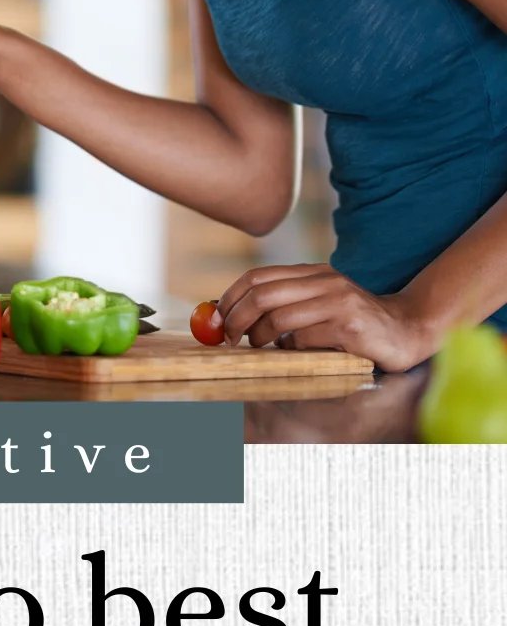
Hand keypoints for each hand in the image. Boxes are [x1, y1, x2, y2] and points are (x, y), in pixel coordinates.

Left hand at [216, 264, 437, 371]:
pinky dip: (291, 349)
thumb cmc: (356, 322)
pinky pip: (303, 339)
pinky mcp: (349, 327)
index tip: (217, 319)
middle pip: (262, 296)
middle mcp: (325, 281)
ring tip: (262, 346)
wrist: (408, 329)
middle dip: (236, 319)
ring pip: (279, 318)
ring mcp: (338, 302)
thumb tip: (233, 317)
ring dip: (261, 337)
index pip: (258, 277)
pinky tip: (299, 352)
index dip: (230, 297)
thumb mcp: (320, 302)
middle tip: (228, 338)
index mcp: (314, 272)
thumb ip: (285, 303)